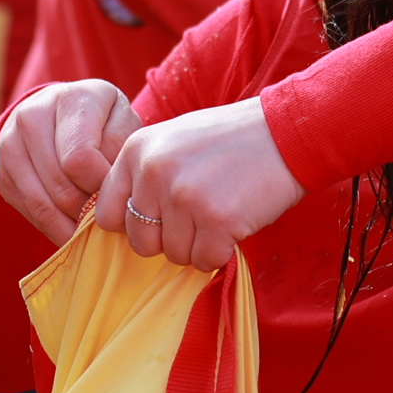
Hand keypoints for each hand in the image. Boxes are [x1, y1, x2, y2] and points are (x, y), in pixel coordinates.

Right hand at [0, 80, 142, 243]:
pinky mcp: (0, 171)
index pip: (79, 160)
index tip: (115, 192)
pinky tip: (72, 226)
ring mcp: (9, 143)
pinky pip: (28, 212)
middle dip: (88, 211)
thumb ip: (120, 149)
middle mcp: (32, 116)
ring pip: (41, 205)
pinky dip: (53, 227)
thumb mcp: (122, 122)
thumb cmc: (102, 120)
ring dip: (70, 225)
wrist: (59, 111)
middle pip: (60, 186)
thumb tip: (106, 190)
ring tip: (92, 229)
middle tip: (106, 218)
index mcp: (69, 100)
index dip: (101, 186)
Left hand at [96, 99, 305, 270]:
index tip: (160, 220)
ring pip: (174, 255)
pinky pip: (205, 261)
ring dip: (199, 244)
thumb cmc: (231, 140)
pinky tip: (236, 221)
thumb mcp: (173, 141)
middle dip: (169, 240)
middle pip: (140, 242)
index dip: (134, 225)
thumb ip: (143, 175)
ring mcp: (183, 195)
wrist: (285, 131)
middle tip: (199, 216)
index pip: (107, 214)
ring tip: (222, 209)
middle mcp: (153, 171)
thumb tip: (123, 224)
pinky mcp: (215, 219)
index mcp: (136, 150)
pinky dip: (222, 251)